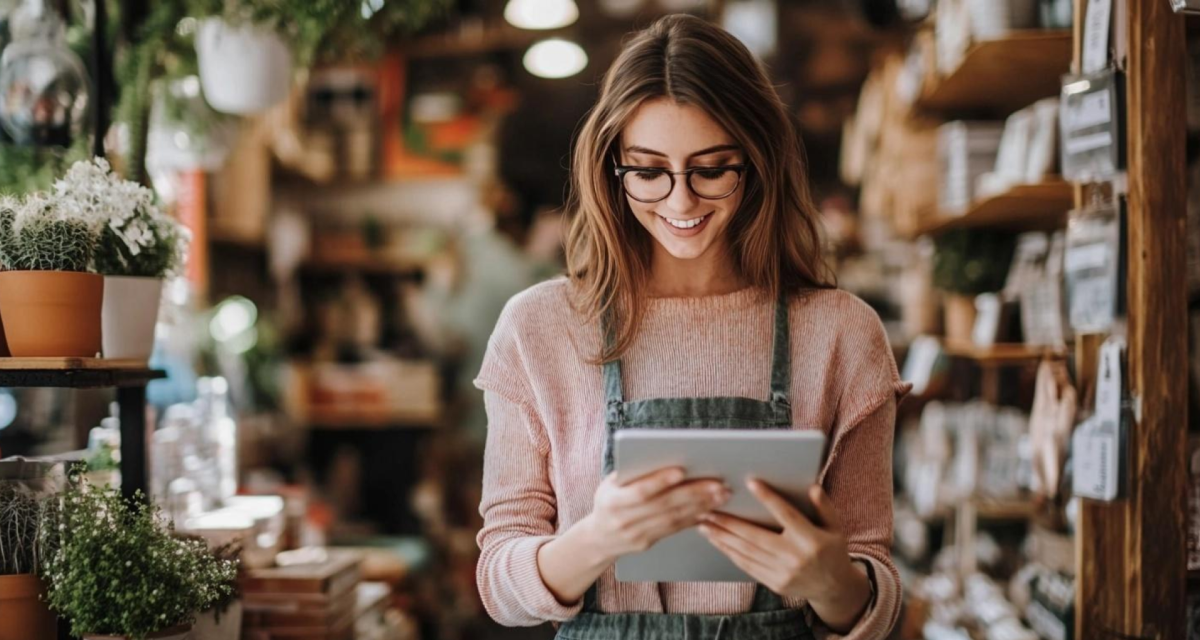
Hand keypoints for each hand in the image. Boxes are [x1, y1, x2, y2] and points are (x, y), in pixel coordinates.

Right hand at [583, 467, 730, 563]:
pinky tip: (711, 509)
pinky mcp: (649, 543)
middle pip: (664, 506)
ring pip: (674, 519)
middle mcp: (624, 520)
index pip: (640, 491)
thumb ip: (632, 473)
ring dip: (701, 506)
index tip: (682, 470)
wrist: (599, 539)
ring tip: (722, 494)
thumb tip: (663, 456)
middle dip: (694, 493)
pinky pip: (675, 529)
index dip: (660, 481)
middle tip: (718, 483)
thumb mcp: (609, 485)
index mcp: (612, 502)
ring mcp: (637, 534)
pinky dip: (694, 518)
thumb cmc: (608, 501)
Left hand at [697, 481, 870, 632]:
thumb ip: (824, 506)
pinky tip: (718, 542)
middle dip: (729, 523)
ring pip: (747, 552)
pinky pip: (748, 566)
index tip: (751, 483)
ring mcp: (783, 573)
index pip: (786, 514)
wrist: (833, 588)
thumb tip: (812, 487)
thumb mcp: (835, 527)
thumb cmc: (832, 550)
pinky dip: (731, 553)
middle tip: (708, 509)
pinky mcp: (774, 584)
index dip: (768, 498)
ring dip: (723, 538)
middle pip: (756, 536)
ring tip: (705, 525)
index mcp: (811, 539)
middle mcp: (795, 557)